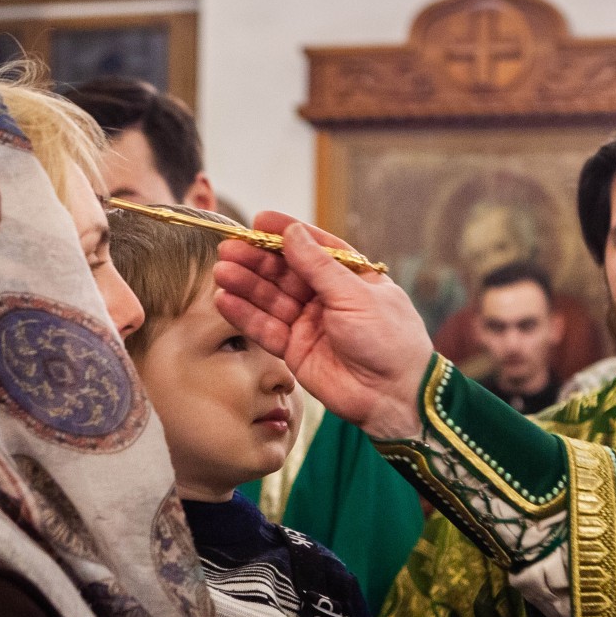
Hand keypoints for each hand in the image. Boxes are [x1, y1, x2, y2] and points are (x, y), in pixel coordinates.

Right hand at [213, 212, 432, 439]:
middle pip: (285, 273)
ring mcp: (309, 324)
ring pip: (271, 299)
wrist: (394, 396)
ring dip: (246, 285)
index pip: (313, 247)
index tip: (259, 220)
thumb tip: (292, 232)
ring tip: (222, 271)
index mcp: (350, 277)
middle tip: (229, 248)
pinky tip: (225, 300)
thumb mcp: (356, 295)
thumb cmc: (389, 340)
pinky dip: (245, 315)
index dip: (286, 233)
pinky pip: (266, 329)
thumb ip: (319, 266)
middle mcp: (327, 298)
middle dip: (257, 260)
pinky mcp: (295, 350)